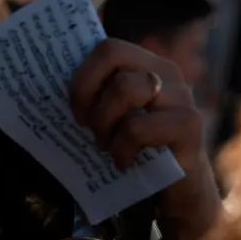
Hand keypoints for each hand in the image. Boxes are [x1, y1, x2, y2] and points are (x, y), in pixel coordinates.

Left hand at [70, 39, 221, 239]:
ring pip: (125, 88)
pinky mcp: (189, 126)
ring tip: (105, 146)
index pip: (108, 47)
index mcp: (147, 63)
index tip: (75, 107)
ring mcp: (181, 96)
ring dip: (104, 122)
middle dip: (88, 93)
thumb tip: (51, 79)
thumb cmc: (140, 149)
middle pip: (113, 57)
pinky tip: (122, 163)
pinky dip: (121, 149)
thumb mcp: (119, 115)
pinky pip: (139, 127)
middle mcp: (167, 72)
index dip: (84, 74)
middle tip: (86, 126)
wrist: (182, 192)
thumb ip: (101, 93)